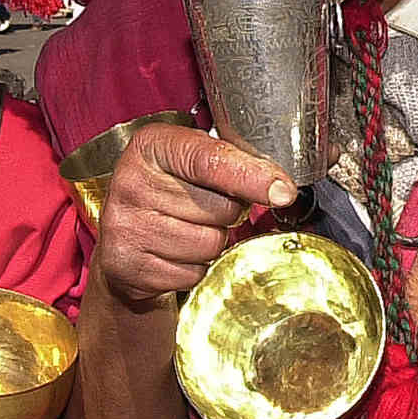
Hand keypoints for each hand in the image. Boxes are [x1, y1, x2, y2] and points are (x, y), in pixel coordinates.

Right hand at [92, 119, 296, 306]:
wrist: (122, 236)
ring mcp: (126, 226)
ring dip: (212, 241)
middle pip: (220, 208)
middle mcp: (132, 182)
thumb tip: (295, 179)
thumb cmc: (169, 190)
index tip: (283, 191)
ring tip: (189, 228)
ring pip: (210, 244)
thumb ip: (238, 160)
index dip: (252, 176)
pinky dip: (195, 267)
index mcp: (152, 145)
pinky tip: (176, 252)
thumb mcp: (194, 158)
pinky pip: (193, 273)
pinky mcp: (127, 265)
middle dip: (227, 212)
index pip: (211, 161)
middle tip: (208, 207)